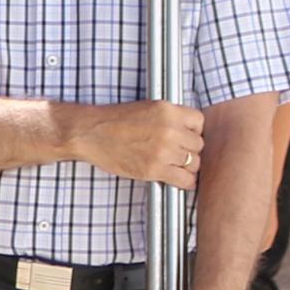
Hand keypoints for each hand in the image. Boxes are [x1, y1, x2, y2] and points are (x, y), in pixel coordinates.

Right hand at [70, 98, 204, 188]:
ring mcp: (163, 150)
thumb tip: (187, 132)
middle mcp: (169, 129)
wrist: (89, 133)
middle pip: (198, 145)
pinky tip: (176, 178)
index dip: (193, 131)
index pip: (200, 122)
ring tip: (173, 165)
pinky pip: (185, 180)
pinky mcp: (154, 169)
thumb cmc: (113, 121)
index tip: (186, 136)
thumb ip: (170, 118)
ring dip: (186, 166)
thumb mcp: (146, 108)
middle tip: (176, 152)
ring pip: (194, 163)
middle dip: (189, 150)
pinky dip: (185, 182)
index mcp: (168, 110)